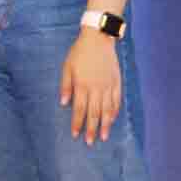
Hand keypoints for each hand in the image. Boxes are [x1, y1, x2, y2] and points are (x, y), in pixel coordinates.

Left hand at [59, 29, 121, 143]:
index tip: (75, 134)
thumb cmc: (80, 52)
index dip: (77, 123)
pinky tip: (112, 120)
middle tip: (90, 143)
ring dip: (104, 125)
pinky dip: (114, 111)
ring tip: (103, 137)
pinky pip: (116, 100)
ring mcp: (108, 86)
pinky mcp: (116, 82)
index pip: (79, 109)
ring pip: (107, 110)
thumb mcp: (67, 67)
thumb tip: (64, 103)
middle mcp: (96, 88)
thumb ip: (66, 85)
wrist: (99, 38)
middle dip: (91, 129)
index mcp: (82, 85)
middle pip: (94, 113)